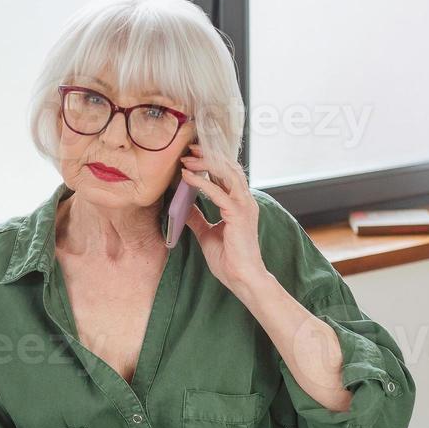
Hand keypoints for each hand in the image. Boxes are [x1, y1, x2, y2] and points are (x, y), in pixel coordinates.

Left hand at [179, 143, 266, 293]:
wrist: (241, 277)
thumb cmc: (228, 259)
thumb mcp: (206, 234)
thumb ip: (197, 218)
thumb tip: (183, 207)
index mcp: (240, 204)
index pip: (227, 175)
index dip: (211, 162)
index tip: (192, 156)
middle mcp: (245, 201)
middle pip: (228, 167)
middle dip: (209, 156)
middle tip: (189, 150)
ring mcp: (243, 206)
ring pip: (226, 173)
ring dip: (205, 164)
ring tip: (186, 159)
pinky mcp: (237, 214)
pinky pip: (217, 192)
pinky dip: (201, 182)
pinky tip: (186, 177)